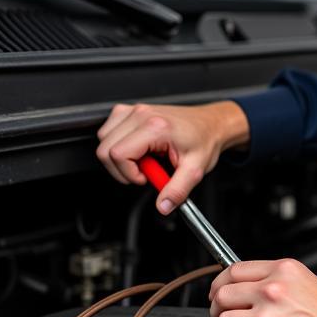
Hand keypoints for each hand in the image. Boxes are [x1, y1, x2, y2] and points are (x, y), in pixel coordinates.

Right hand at [96, 100, 248, 212]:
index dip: (128, 173)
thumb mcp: (194, 170)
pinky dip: (118, 142)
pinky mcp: (132, 111)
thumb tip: (163, 206)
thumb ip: (177, 191)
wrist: (211, 124)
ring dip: (118, 155)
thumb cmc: (204, 140)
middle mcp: (142, 115)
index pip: (117, 154)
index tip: (146, 177)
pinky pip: (110, 129)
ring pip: (104, 138)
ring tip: (144, 159)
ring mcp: (135, 110)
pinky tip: (138, 148)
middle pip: (105, 148)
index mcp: (156, 127)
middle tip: (145, 171)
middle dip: (121, 167)